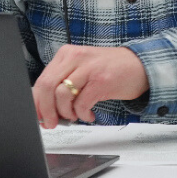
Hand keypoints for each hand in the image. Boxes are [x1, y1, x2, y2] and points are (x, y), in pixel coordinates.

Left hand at [32, 45, 148, 128]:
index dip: (36, 102)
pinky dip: (82, 115)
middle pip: (47, 87)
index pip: (42, 79)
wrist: (140, 65)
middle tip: (51, 123)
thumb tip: (44, 106)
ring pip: (62, 96)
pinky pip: (81, 104)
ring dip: (66, 113)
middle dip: (46, 111)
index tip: (38, 116)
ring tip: (75, 115)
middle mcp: (76, 58)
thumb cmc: (109, 69)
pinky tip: (89, 115)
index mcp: (67, 54)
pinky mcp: (101, 81)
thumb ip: (63, 82)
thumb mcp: (82, 69)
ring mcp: (89, 68)